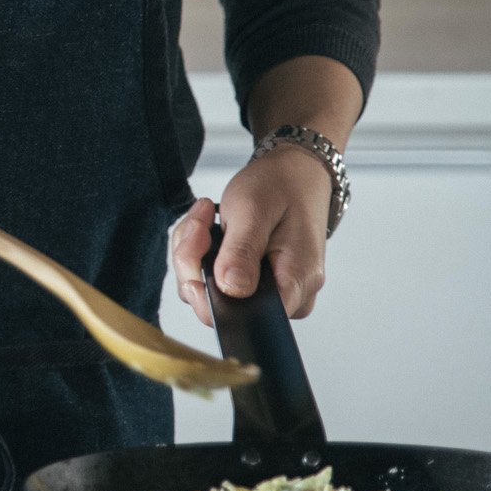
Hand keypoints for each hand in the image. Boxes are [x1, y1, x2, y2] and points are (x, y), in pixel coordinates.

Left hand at [169, 145, 332, 324]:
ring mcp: (271, 290)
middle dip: (194, 263)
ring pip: (211, 292)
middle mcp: (289, 294)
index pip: (245, 317)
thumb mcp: (254, 211)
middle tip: (200, 222)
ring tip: (205, 217)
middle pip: (221, 305)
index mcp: (296, 281)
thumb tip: (230, 289)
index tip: (197, 253)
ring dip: (194, 254)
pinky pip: (214, 281)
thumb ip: (242, 253)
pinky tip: (208, 227)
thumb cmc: (280, 187)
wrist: (294, 173)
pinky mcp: (254, 283)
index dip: (209, 295)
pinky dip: (201, 253)